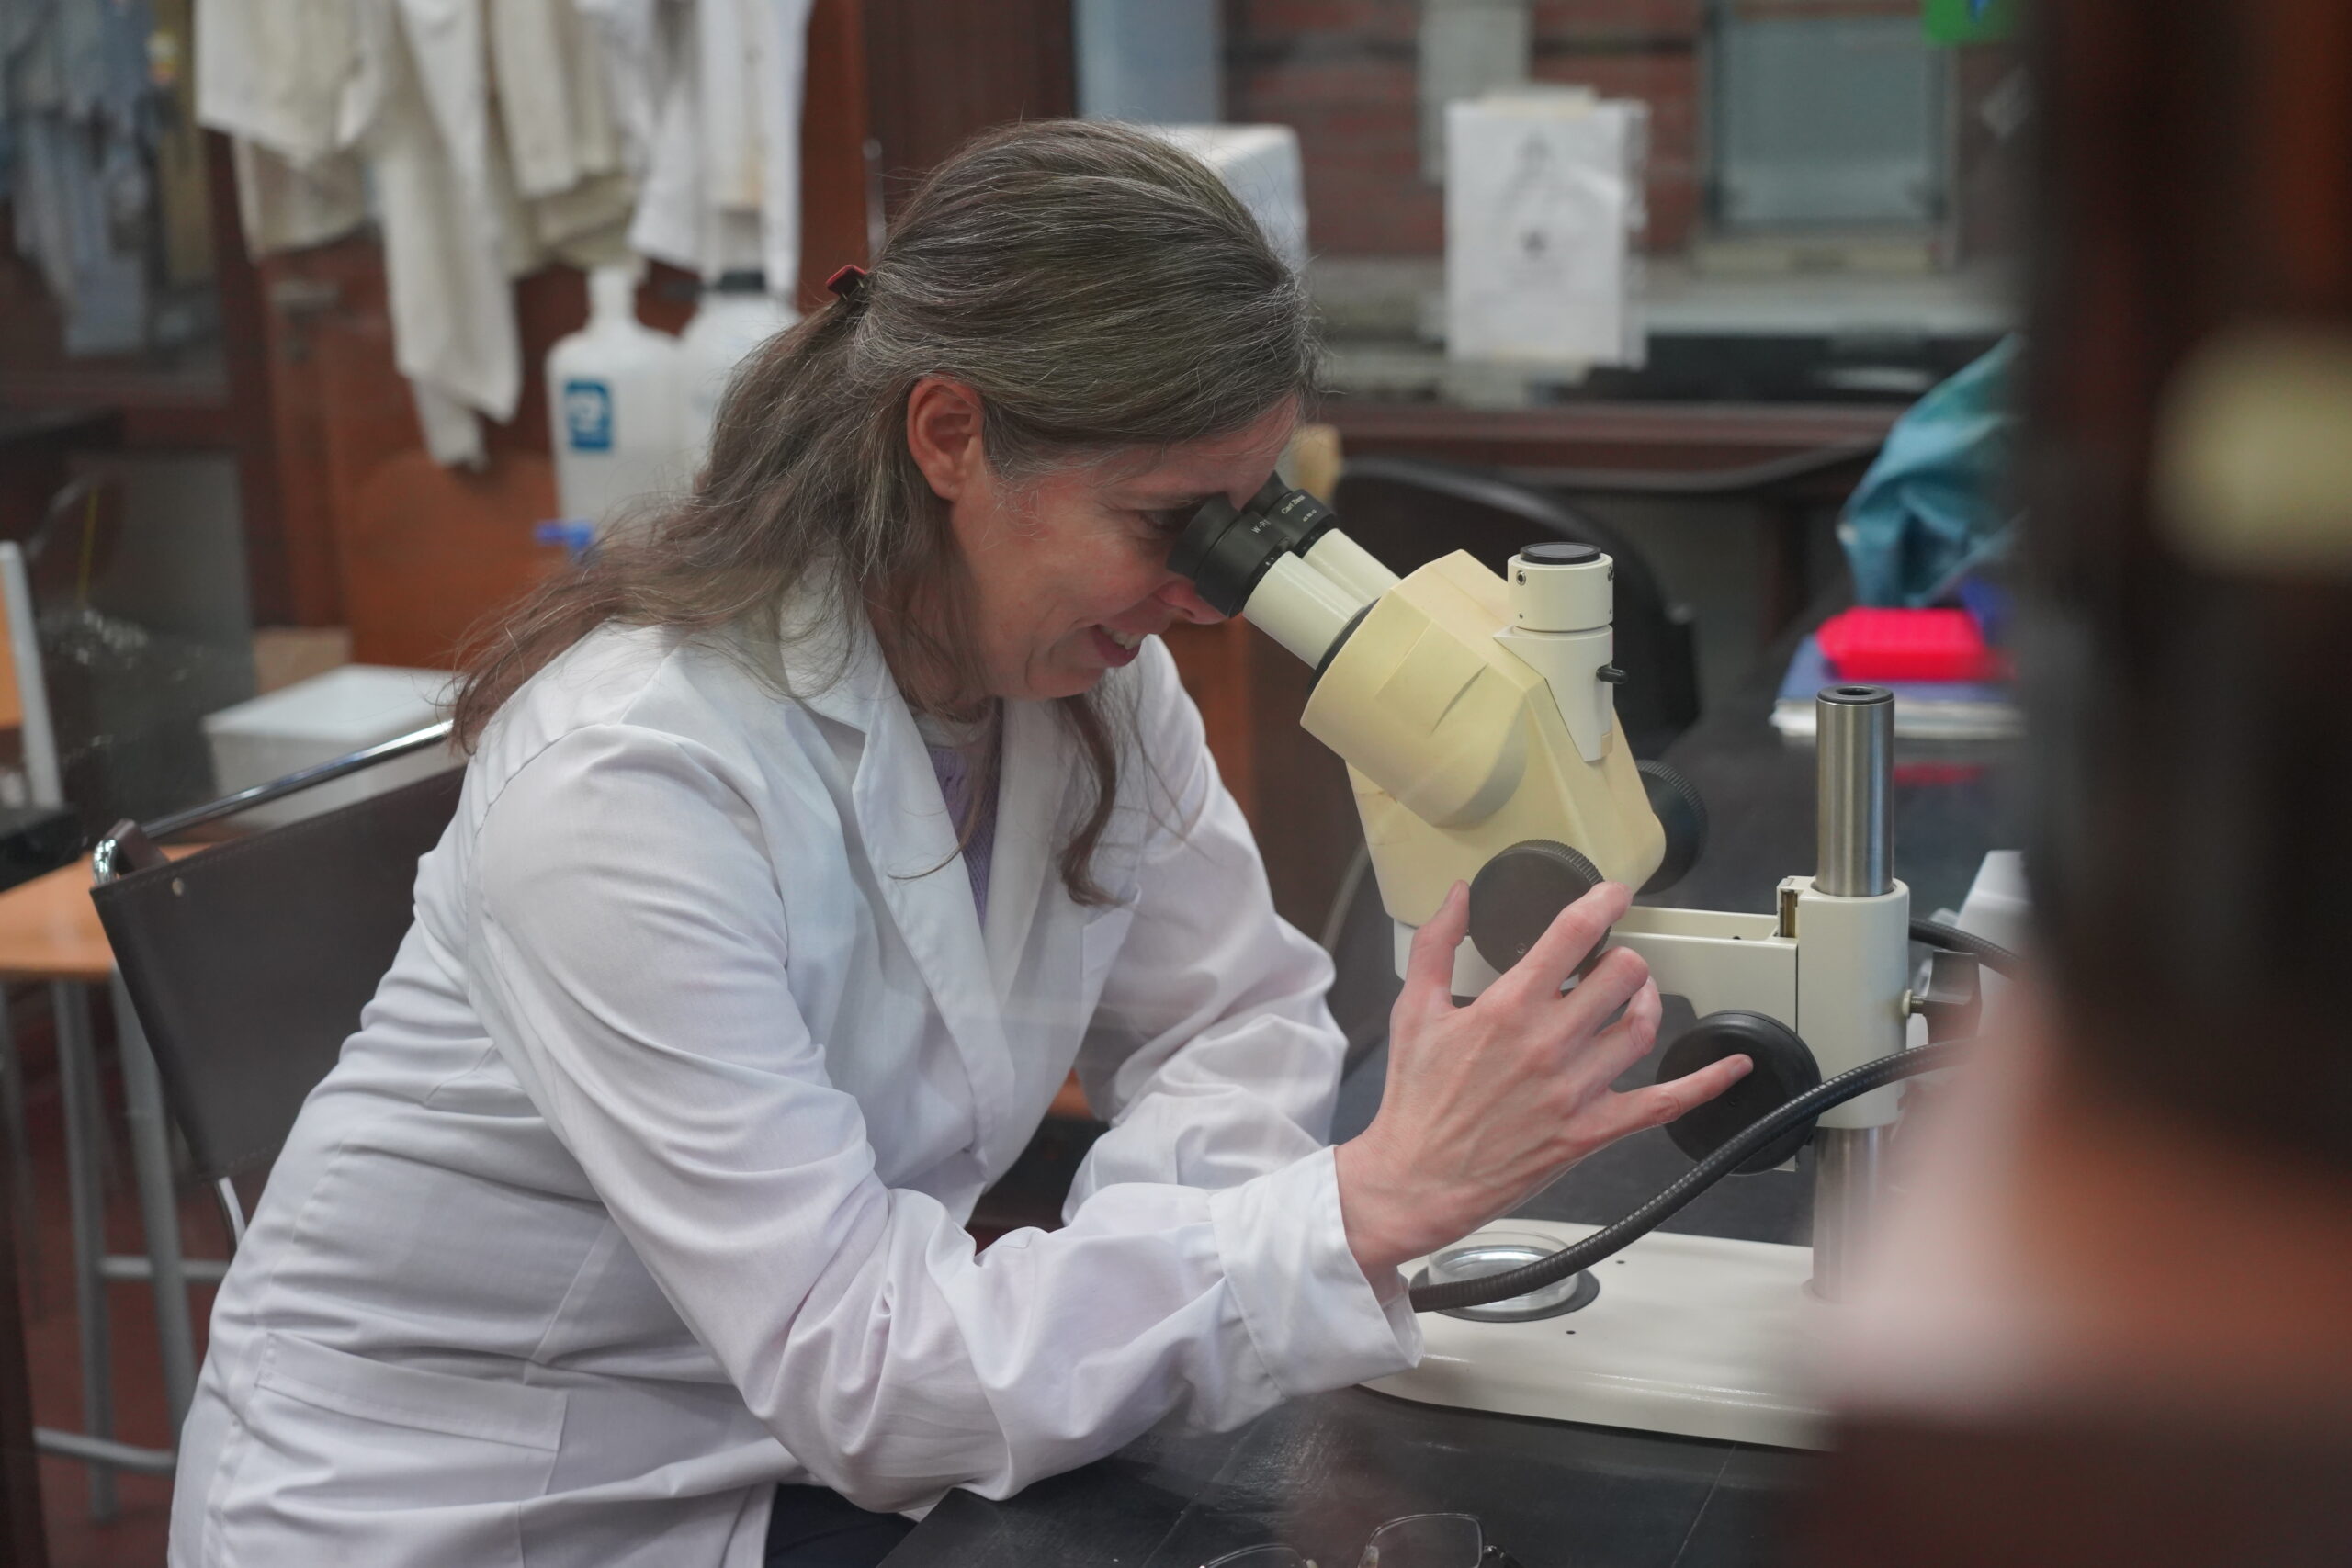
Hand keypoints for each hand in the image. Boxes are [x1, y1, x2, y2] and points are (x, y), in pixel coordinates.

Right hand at [1334, 880, 1752, 1280]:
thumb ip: (1436, 944)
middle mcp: (1550, 1044)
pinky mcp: (1592, 1129)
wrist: (1419, 1179)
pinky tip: (1731, 1066)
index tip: (1612, 893)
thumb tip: (1458, 896)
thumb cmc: (1416, 1100)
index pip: (1573, 935)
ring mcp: (1577, 1089)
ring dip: (1646, 999)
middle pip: (1620, 974)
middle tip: (1606, 962)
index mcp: (1508, 1008)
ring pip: (1642, 1026)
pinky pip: (1664, 1103)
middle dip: (1619, 958)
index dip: (1602, 902)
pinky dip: (1705, 1083)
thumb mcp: (1414, 1010)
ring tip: (1634, 993)